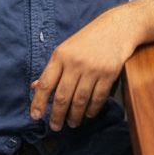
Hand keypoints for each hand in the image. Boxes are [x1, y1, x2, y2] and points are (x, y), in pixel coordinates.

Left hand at [30, 9, 136, 131]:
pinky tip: (88, 114)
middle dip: (57, 116)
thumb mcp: (66, 49)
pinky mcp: (109, 74)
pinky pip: (98, 98)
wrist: (117, 28)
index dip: (39, 102)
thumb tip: (36, 87)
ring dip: (75, 116)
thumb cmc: (88, 39)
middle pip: (63, 96)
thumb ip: (53, 69)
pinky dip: (92, 109)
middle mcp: (75, 63)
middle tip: (56, 127)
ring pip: (80, 100)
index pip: (46, 84)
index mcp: (61, 56)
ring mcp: (93, 69)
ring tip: (72, 123)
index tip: (36, 116)